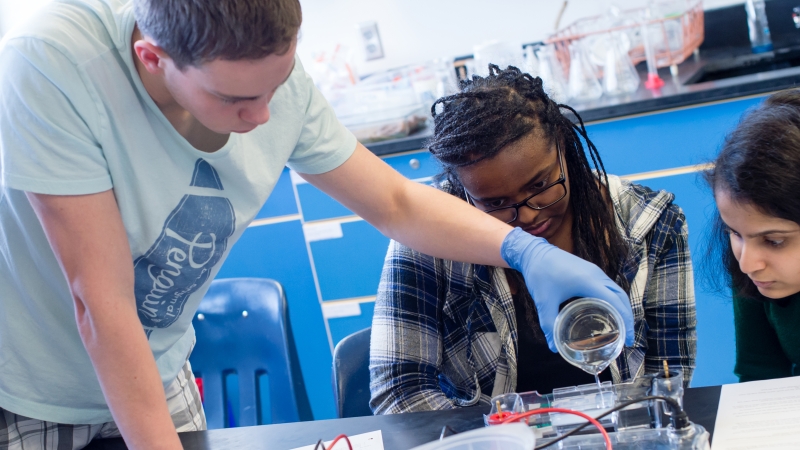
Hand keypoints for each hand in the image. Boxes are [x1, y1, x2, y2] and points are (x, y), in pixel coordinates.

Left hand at [501, 228, 633, 351]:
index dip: (625, 321)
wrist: (533, 252)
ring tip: (621, 327)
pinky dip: (614, 300)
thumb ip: (549, 324)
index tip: (628, 339)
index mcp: (588, 281)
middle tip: (627, 337)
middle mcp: (596, 275)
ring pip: (616, 291)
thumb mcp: (544, 302)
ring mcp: (594, 271)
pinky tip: (608, 312)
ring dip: (622, 308)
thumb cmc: (539, 274)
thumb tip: (554, 347)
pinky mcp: (590, 271)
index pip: (616, 302)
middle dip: (628, 317)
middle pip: (621, 297)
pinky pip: (608, 287)